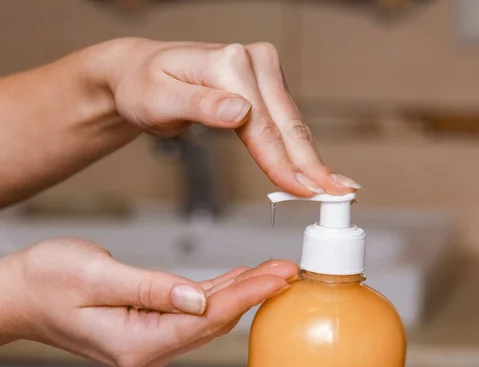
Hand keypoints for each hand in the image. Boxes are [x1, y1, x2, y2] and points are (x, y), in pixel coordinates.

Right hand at [3, 238, 297, 366]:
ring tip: (272, 272)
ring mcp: (146, 340)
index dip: (248, 294)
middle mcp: (145, 348)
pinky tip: (237, 281)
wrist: (15, 294)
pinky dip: (216, 293)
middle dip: (253, 293)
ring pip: (205, 315)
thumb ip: (152, 287)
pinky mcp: (144, 326)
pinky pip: (188, 310)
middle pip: (212, 320)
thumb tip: (198, 298)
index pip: (206, 318)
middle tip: (287, 270)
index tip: (278, 276)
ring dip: (240, 293)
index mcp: (135, 342)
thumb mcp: (97, 275)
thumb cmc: (43, 281)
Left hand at [95, 38, 359, 195]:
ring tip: (333, 187)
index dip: (283, 162)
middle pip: (286, 123)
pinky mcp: (263, 83)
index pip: (262, 124)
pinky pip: (284, 120)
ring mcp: (261, 69)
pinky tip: (311, 166)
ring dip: (309, 158)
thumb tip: (240, 111)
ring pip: (291, 123)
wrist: (140, 74)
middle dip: (310, 163)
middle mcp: (252, 60)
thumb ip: (200, 105)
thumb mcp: (159, 99)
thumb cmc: (143, 86)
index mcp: (228, 62)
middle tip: (338, 194)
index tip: (304, 188)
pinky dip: (296, 147)